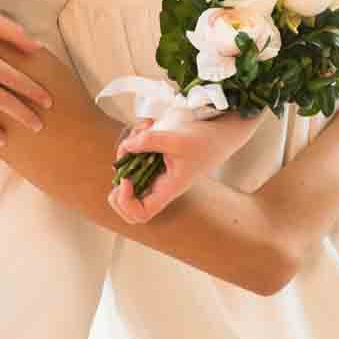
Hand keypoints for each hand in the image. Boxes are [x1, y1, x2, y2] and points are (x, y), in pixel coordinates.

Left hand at [109, 107, 261, 223]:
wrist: (219, 133)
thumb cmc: (204, 141)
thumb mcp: (178, 138)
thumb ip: (150, 141)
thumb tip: (127, 146)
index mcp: (167, 189)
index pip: (140, 213)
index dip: (126, 202)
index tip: (127, 180)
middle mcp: (159, 184)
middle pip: (128, 203)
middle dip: (118, 182)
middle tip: (123, 162)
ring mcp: (156, 172)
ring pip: (129, 172)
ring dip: (127, 151)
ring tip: (141, 131)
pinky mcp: (155, 158)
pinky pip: (135, 154)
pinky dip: (135, 139)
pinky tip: (147, 125)